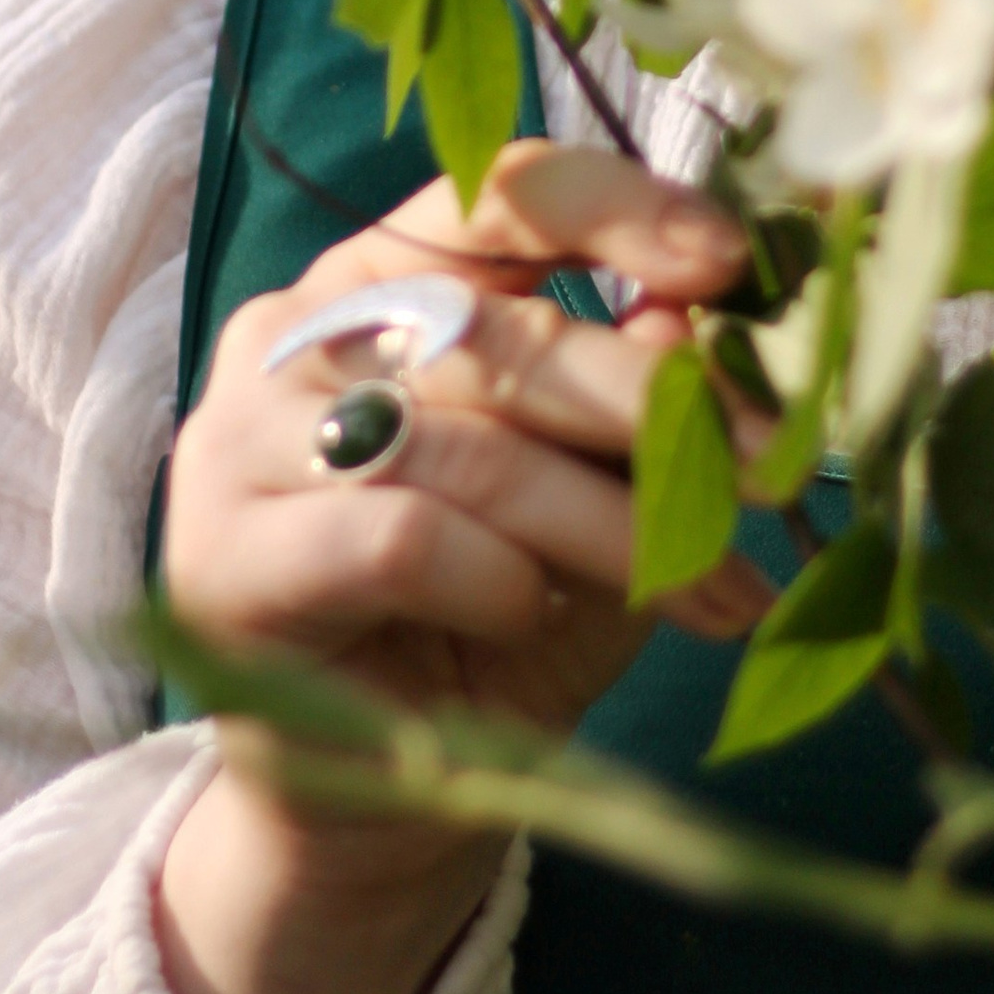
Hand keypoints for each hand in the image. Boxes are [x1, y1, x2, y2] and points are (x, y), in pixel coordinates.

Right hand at [165, 135, 767, 736]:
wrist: (375, 798)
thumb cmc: (493, 620)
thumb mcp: (594, 500)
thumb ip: (631, 407)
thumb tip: (689, 319)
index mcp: (386, 280)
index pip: (497, 195)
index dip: (622, 211)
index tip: (732, 263)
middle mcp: (300, 333)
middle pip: (504, 334)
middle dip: (654, 404)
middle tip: (769, 469)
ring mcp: (244, 438)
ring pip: (471, 447)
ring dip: (613, 524)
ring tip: (711, 588)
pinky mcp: (225, 556)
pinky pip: (403, 538)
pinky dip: (497, 578)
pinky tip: (528, 616)